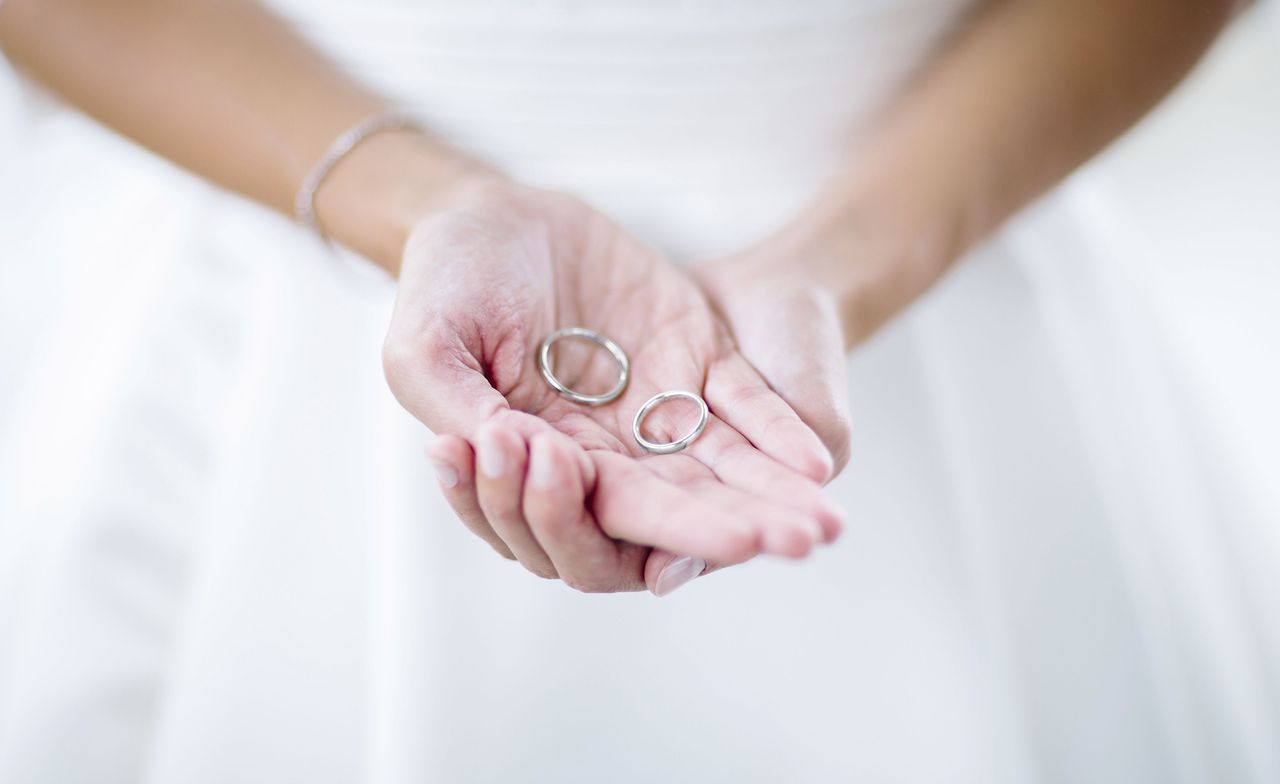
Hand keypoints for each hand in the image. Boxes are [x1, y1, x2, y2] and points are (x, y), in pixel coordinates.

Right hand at [381, 177, 844, 593]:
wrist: (496, 214)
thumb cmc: (445, 283)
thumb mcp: (424, 347)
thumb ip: (457, 408)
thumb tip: (506, 455)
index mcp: (539, 464)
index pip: (585, 518)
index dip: (624, 525)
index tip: (655, 527)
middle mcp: (607, 455)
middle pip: (669, 513)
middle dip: (718, 532)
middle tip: (773, 545)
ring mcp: (657, 411)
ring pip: (721, 474)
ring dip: (769, 501)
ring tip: (817, 526)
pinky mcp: (699, 361)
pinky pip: (746, 407)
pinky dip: (778, 434)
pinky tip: (817, 464)